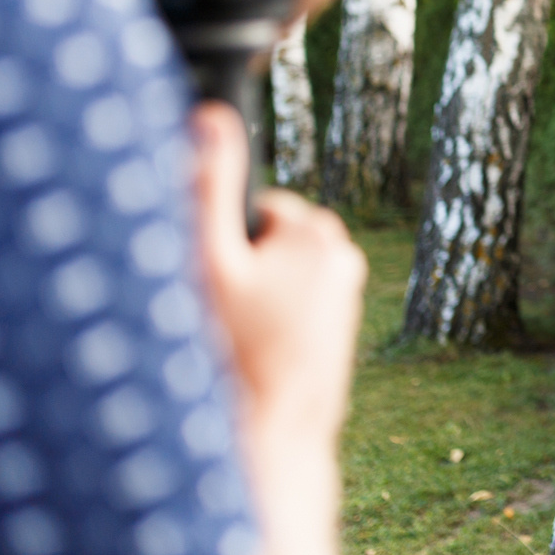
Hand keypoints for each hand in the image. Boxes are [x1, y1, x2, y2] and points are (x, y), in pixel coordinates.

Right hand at [192, 103, 366, 445]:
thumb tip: (211, 115)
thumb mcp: (208, 263)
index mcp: (315, 232)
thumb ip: (208, 186)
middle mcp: (342, 256)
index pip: (251, 209)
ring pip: (276, 278)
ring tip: (247, 343)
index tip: (219, 286)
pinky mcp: (341, 325)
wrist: (275, 438)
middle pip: (266, 243)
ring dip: (255, 301)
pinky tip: (264, 357)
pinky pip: (292, 307)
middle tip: (230, 320)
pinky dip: (273, 325)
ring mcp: (346, 294)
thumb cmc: (236, 353)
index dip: (224, 246)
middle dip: (242, 272)